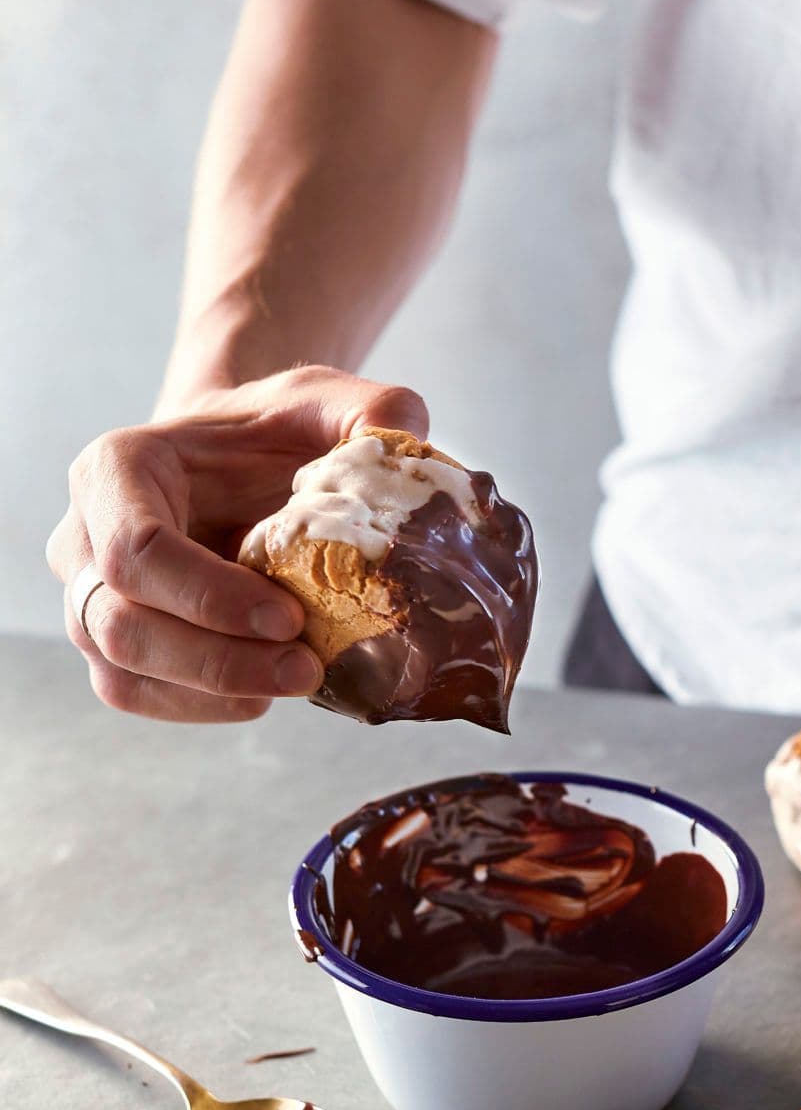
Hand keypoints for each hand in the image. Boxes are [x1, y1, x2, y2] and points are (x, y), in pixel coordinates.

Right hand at [48, 366, 427, 721]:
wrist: (236, 463)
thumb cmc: (267, 434)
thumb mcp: (322, 403)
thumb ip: (370, 409)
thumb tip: (409, 436)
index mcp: (116, 469)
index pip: (134, 549)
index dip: (206, 596)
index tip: (288, 616)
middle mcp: (83, 536)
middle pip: (116, 623)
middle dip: (214, 659)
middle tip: (306, 668)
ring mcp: (89, 598)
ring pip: (119, 671)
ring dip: (211, 691)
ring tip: (297, 680)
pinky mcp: (116, 647)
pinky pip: (139, 695)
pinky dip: (204, 706)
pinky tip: (266, 693)